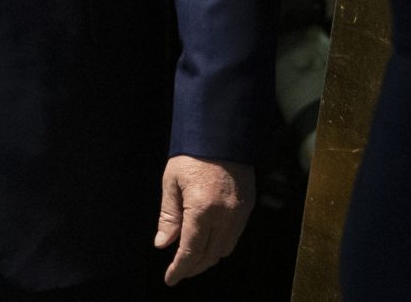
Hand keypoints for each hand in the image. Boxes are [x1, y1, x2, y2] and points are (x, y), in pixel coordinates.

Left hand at [153, 155, 254, 285]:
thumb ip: (168, 216)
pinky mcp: (248, 206)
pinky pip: (235, 236)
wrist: (221, 131)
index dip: (180, 269)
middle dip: (193, 267)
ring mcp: (240, 212)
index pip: (191, 251)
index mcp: (202, 209)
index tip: (170, 278)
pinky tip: (209, 241)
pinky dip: (221, 244)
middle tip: (179, 270)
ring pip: (225, 249)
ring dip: (208, 258)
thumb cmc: (193, 153)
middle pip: (210, 256)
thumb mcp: (172, 183)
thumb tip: (163, 243)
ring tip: (192, 258)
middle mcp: (225, 215)